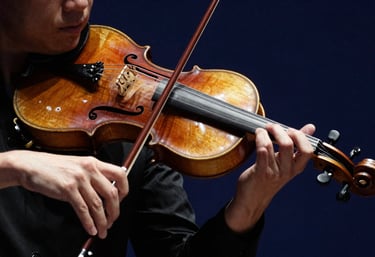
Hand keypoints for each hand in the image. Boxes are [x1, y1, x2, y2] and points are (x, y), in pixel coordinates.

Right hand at [0, 150, 127, 238]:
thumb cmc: (53, 166)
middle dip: (115, 211)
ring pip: (98, 204)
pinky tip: (91, 228)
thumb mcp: (78, 165)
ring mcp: (79, 179)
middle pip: (112, 193)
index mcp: (94, 162)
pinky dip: (89, 222)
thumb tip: (107, 191)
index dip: (124, 190)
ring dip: (102, 221)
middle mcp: (89, 169)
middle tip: (112, 220)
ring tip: (103, 230)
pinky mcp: (67, 189)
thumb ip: (93, 175)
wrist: (31, 165)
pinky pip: (83, 209)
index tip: (121, 201)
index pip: (120, 174)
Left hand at [225, 123, 315, 231]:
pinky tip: (256, 136)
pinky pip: (261, 154)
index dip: (299, 136)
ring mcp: (273, 173)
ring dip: (264, 134)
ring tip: (260, 131)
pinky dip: (259, 141)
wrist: (253, 199)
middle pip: (288, 144)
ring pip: (270, 146)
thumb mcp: (286, 161)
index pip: (307, 150)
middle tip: (271, 127)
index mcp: (296, 167)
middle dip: (278, 130)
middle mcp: (286, 171)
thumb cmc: (269, 177)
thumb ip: (297, 144)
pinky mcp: (259, 173)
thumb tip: (310, 127)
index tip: (289, 130)